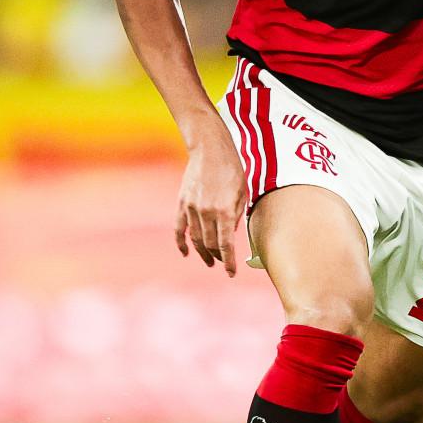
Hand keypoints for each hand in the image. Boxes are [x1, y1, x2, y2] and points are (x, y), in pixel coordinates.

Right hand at [176, 136, 247, 275]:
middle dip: (217, 257)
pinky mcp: (182, 203)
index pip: (226, 245)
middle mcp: (207, 212)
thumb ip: (237, 216)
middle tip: (222, 262)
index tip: (231, 273)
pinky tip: (185, 253)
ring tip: (209, 260)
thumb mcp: (243, 192)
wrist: (210, 149)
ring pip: (195, 239)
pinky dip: (181, 242)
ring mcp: (192, 208)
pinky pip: (179, 228)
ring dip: (202, 252)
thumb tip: (230, 235)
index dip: (228, 262)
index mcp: (225, 211)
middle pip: (210, 244)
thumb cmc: (232, 169)